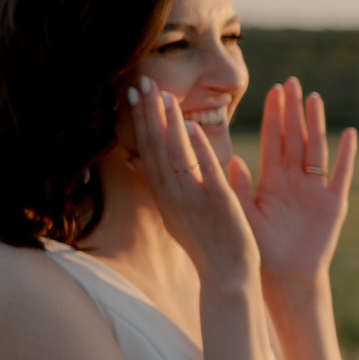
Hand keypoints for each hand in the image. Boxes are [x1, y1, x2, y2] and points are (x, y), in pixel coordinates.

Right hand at [127, 77, 258, 286]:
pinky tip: (191, 127)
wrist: (225, 277)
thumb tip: (135, 160)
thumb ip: (159, 184)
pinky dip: (197, 149)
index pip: (147, 149)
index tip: (133, 93)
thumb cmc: (205, 245)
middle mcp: (172, 194)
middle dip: (146, 114)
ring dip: (167, 124)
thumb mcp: (175, 213)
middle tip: (139, 82)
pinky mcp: (215, 203)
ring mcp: (191, 198)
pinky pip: (204, 172)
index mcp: (164, 194)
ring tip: (162, 95)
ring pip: (175, 155)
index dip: (140, 120)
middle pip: (154, 147)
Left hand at [243, 77, 356, 292]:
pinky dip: (346, 155)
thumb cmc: (260, 249)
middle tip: (292, 82)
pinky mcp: (333, 204)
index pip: (272, 140)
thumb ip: (238, 187)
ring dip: (315, 124)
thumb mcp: (244, 214)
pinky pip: (341, 175)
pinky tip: (348, 134)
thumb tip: (230, 159)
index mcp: (272, 181)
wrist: (284, 277)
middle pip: (295, 138)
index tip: (272, 89)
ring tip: (314, 98)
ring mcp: (316, 190)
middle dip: (293, 111)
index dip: (273, 116)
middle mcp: (295, 181)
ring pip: (316, 149)